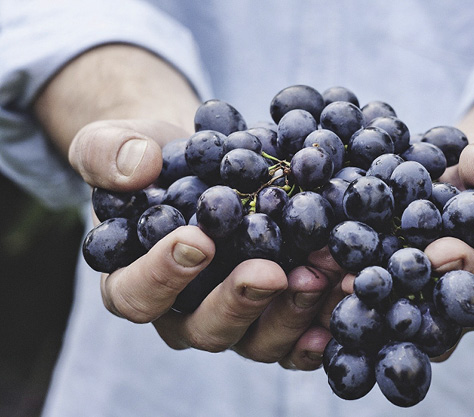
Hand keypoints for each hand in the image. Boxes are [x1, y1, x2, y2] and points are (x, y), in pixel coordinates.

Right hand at [70, 118, 344, 369]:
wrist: (204, 163)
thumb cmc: (154, 159)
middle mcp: (184, 313)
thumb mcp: (115, 142)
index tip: (198, 240)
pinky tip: (347, 297)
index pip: (136, 295)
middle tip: (271, 272)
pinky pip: (299, 336)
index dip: (163, 275)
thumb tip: (137, 167)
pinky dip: (324, 322)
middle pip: (206, 329)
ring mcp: (235, 320)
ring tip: (324, 273)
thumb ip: (108, 153)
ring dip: (294, 311)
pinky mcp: (275, 315)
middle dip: (240, 301)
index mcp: (134, 282)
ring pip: (259, 339)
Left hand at [336, 141, 473, 360]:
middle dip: (398, 301)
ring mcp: (409, 309)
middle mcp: (449, 313)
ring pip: (386, 321)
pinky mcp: (376, 297)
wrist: (453, 182)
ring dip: (356, 303)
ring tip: (327, 279)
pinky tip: (306, 272)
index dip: (468, 274)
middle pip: (429, 323)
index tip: (440, 250)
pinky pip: (356, 301)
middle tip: (364, 281)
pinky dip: (332, 288)